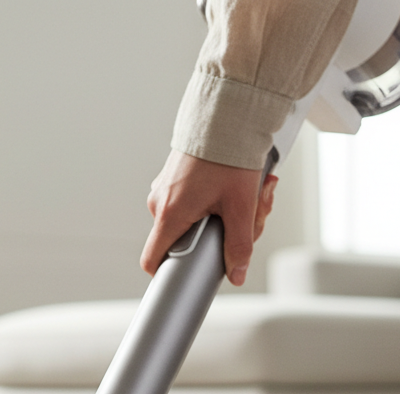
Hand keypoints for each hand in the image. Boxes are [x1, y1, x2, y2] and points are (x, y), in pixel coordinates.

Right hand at [140, 150, 277, 286]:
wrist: (227, 112)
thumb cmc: (229, 154)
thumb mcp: (241, 206)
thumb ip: (239, 245)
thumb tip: (237, 274)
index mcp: (169, 215)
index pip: (152, 260)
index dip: (167, 272)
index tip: (185, 273)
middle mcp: (159, 202)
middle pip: (181, 239)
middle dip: (216, 236)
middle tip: (247, 219)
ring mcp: (163, 188)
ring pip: (188, 218)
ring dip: (219, 214)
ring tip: (246, 195)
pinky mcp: (172, 176)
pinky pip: (188, 199)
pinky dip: (212, 198)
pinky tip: (231, 185)